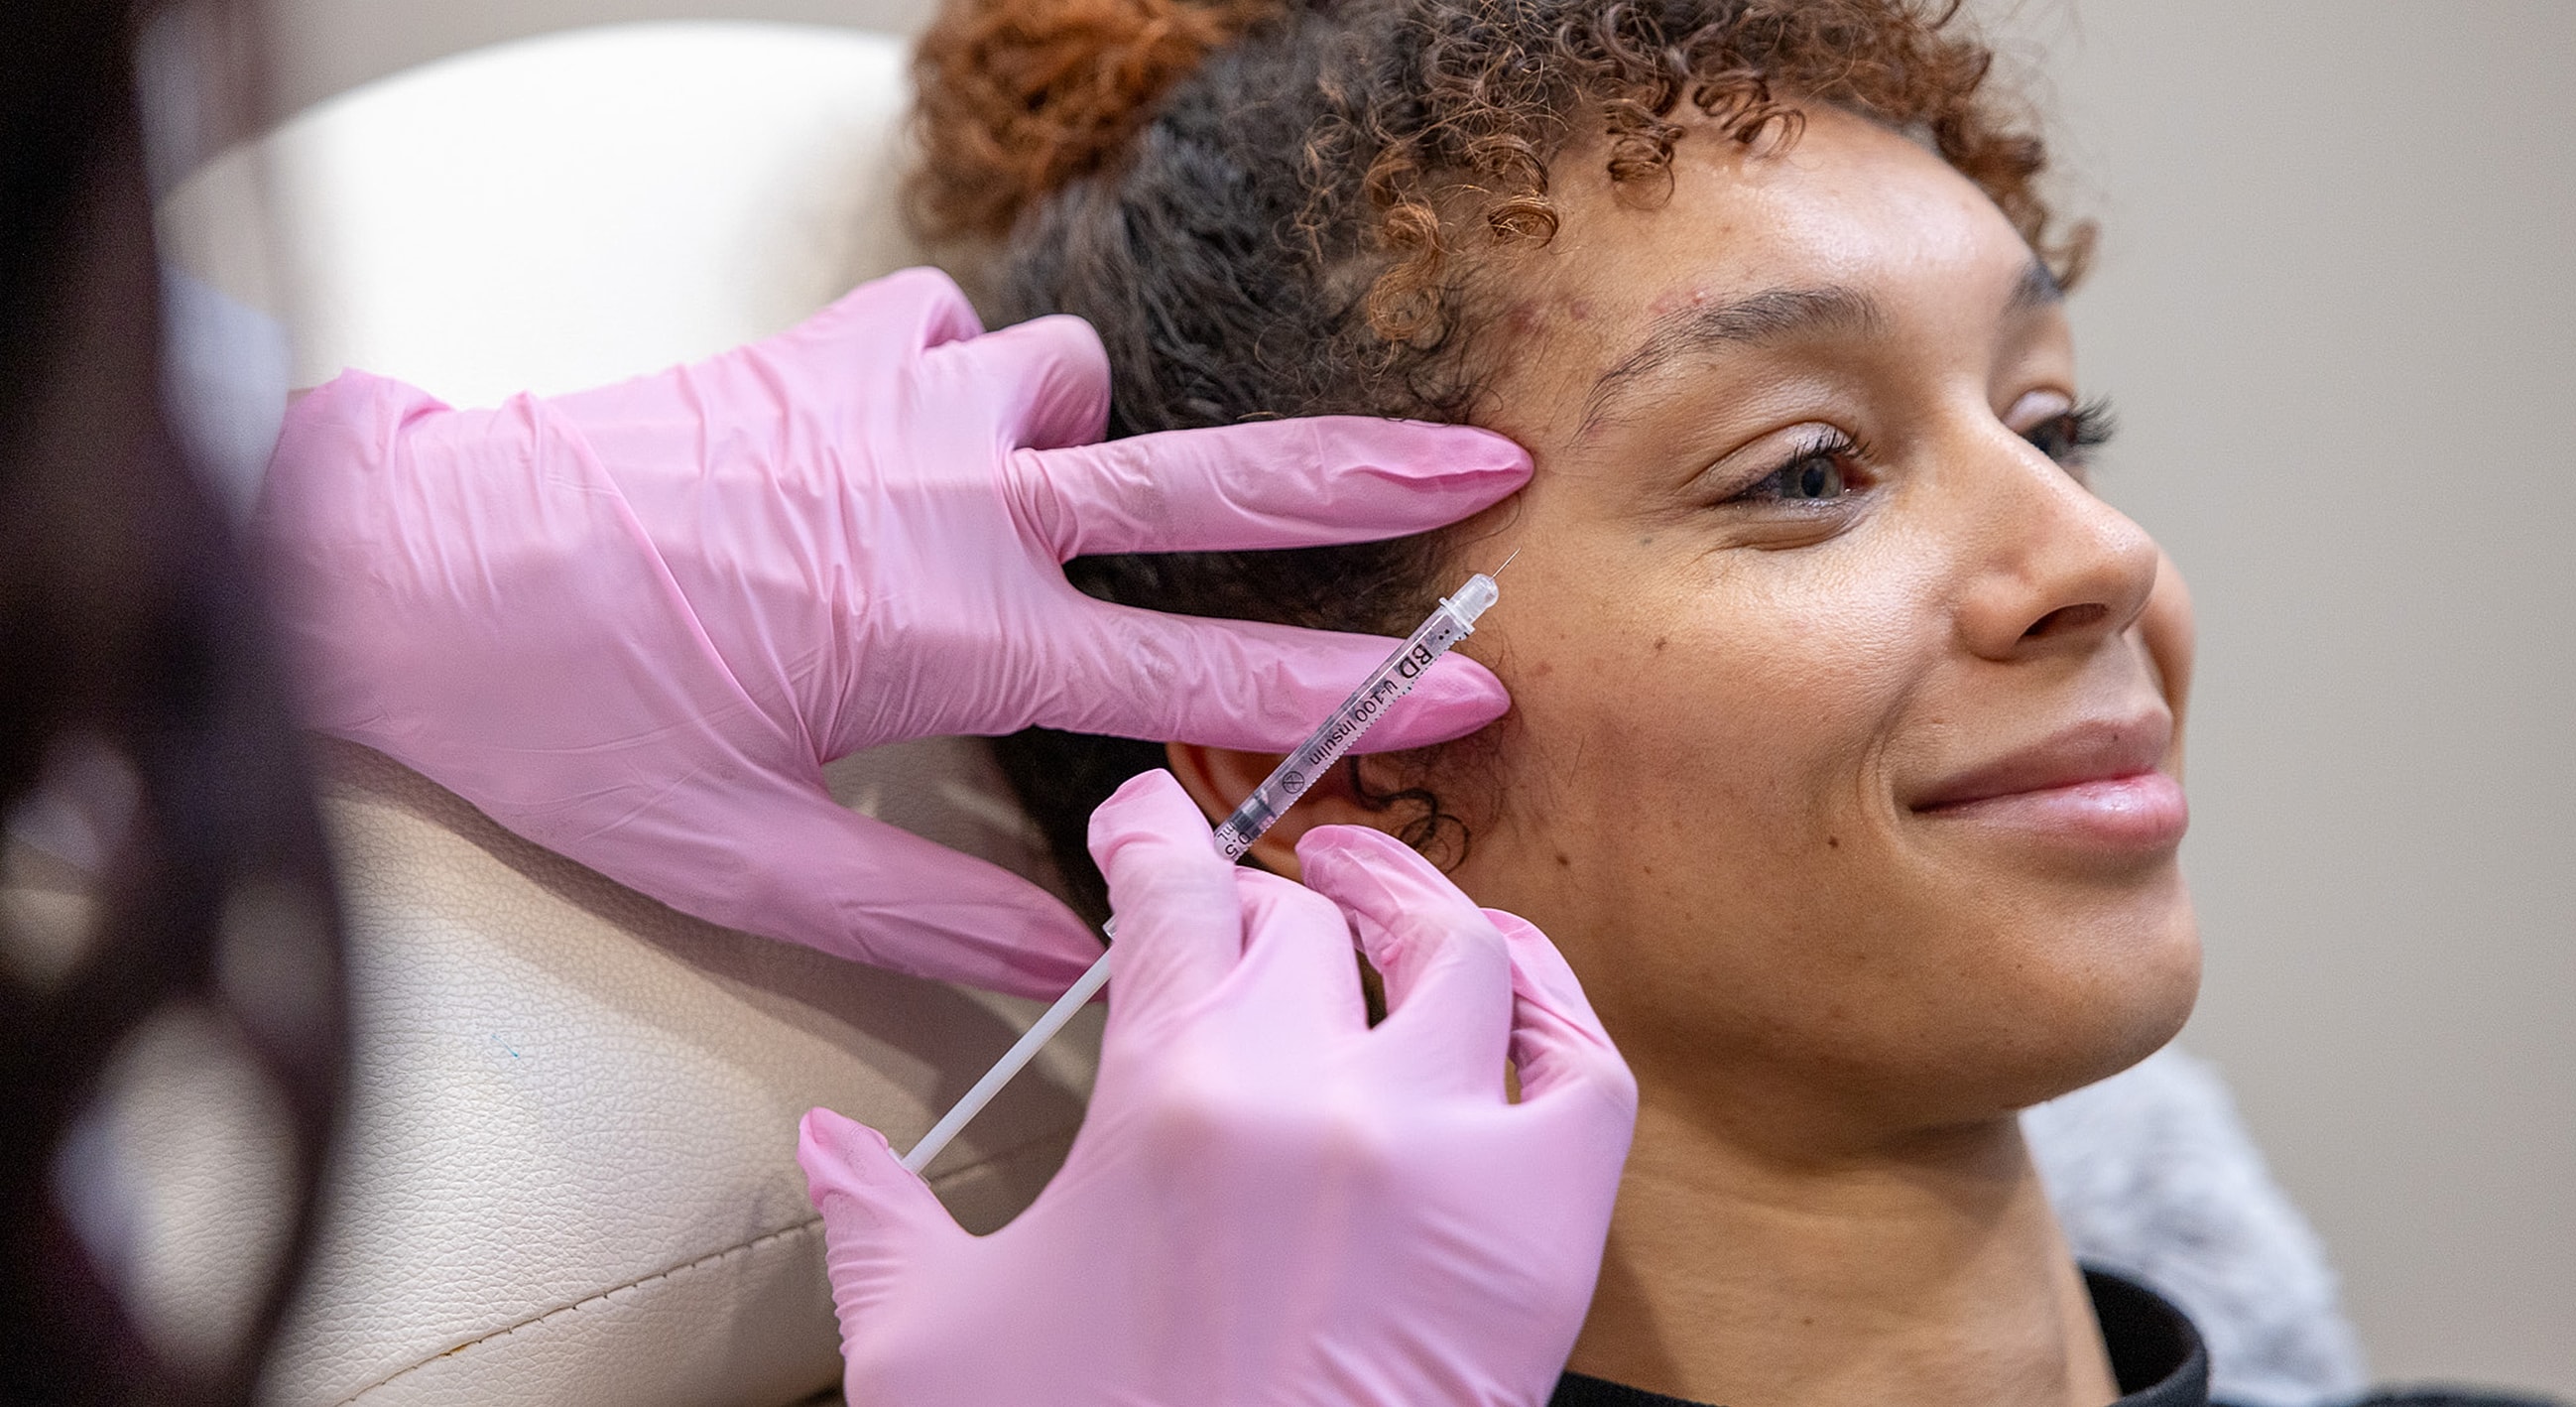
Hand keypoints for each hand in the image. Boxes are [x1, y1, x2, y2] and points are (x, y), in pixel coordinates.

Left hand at [255, 269, 1528, 995]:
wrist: (404, 553)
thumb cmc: (563, 718)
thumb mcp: (738, 855)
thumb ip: (922, 907)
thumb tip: (1072, 953)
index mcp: (945, 634)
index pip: (1193, 682)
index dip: (1347, 698)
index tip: (1472, 691)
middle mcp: (946, 497)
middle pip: (1204, 477)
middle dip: (1357, 474)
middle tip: (1478, 463)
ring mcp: (891, 401)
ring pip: (1075, 375)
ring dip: (1088, 435)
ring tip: (1041, 502)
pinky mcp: (827, 347)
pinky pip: (955, 322)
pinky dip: (964, 370)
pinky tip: (914, 432)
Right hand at [798, 771, 1637, 1405]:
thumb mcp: (934, 1350)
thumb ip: (876, 1222)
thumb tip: (825, 1147)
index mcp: (1170, 1102)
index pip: (1171, 896)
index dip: (1152, 834)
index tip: (1146, 818)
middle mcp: (1318, 1098)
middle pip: (1299, 925)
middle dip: (1254, 903)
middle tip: (1233, 915)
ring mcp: (1446, 1155)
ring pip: (1454, 955)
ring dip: (1408, 902)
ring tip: (1370, 885)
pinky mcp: (1540, 1232)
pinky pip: (1579, 1062)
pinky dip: (1551, 998)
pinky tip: (1507, 978)